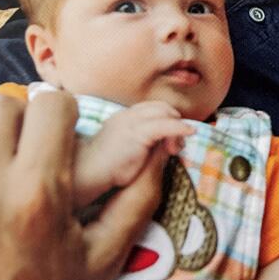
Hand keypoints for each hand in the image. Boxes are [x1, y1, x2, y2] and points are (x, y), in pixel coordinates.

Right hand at [74, 100, 194, 204]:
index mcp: (124, 117)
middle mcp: (128, 115)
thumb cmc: (106, 167)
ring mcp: (133, 122)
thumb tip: (166, 146)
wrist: (89, 171)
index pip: (152, 109)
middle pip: (161, 108)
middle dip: (173, 121)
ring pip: (165, 114)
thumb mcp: (128, 150)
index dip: (166, 119)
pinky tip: (190, 131)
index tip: (171, 139)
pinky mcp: (139, 133)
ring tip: (176, 147)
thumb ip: (145, 144)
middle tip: (175, 145)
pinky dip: (180, 127)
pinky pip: (166, 125)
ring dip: (177, 128)